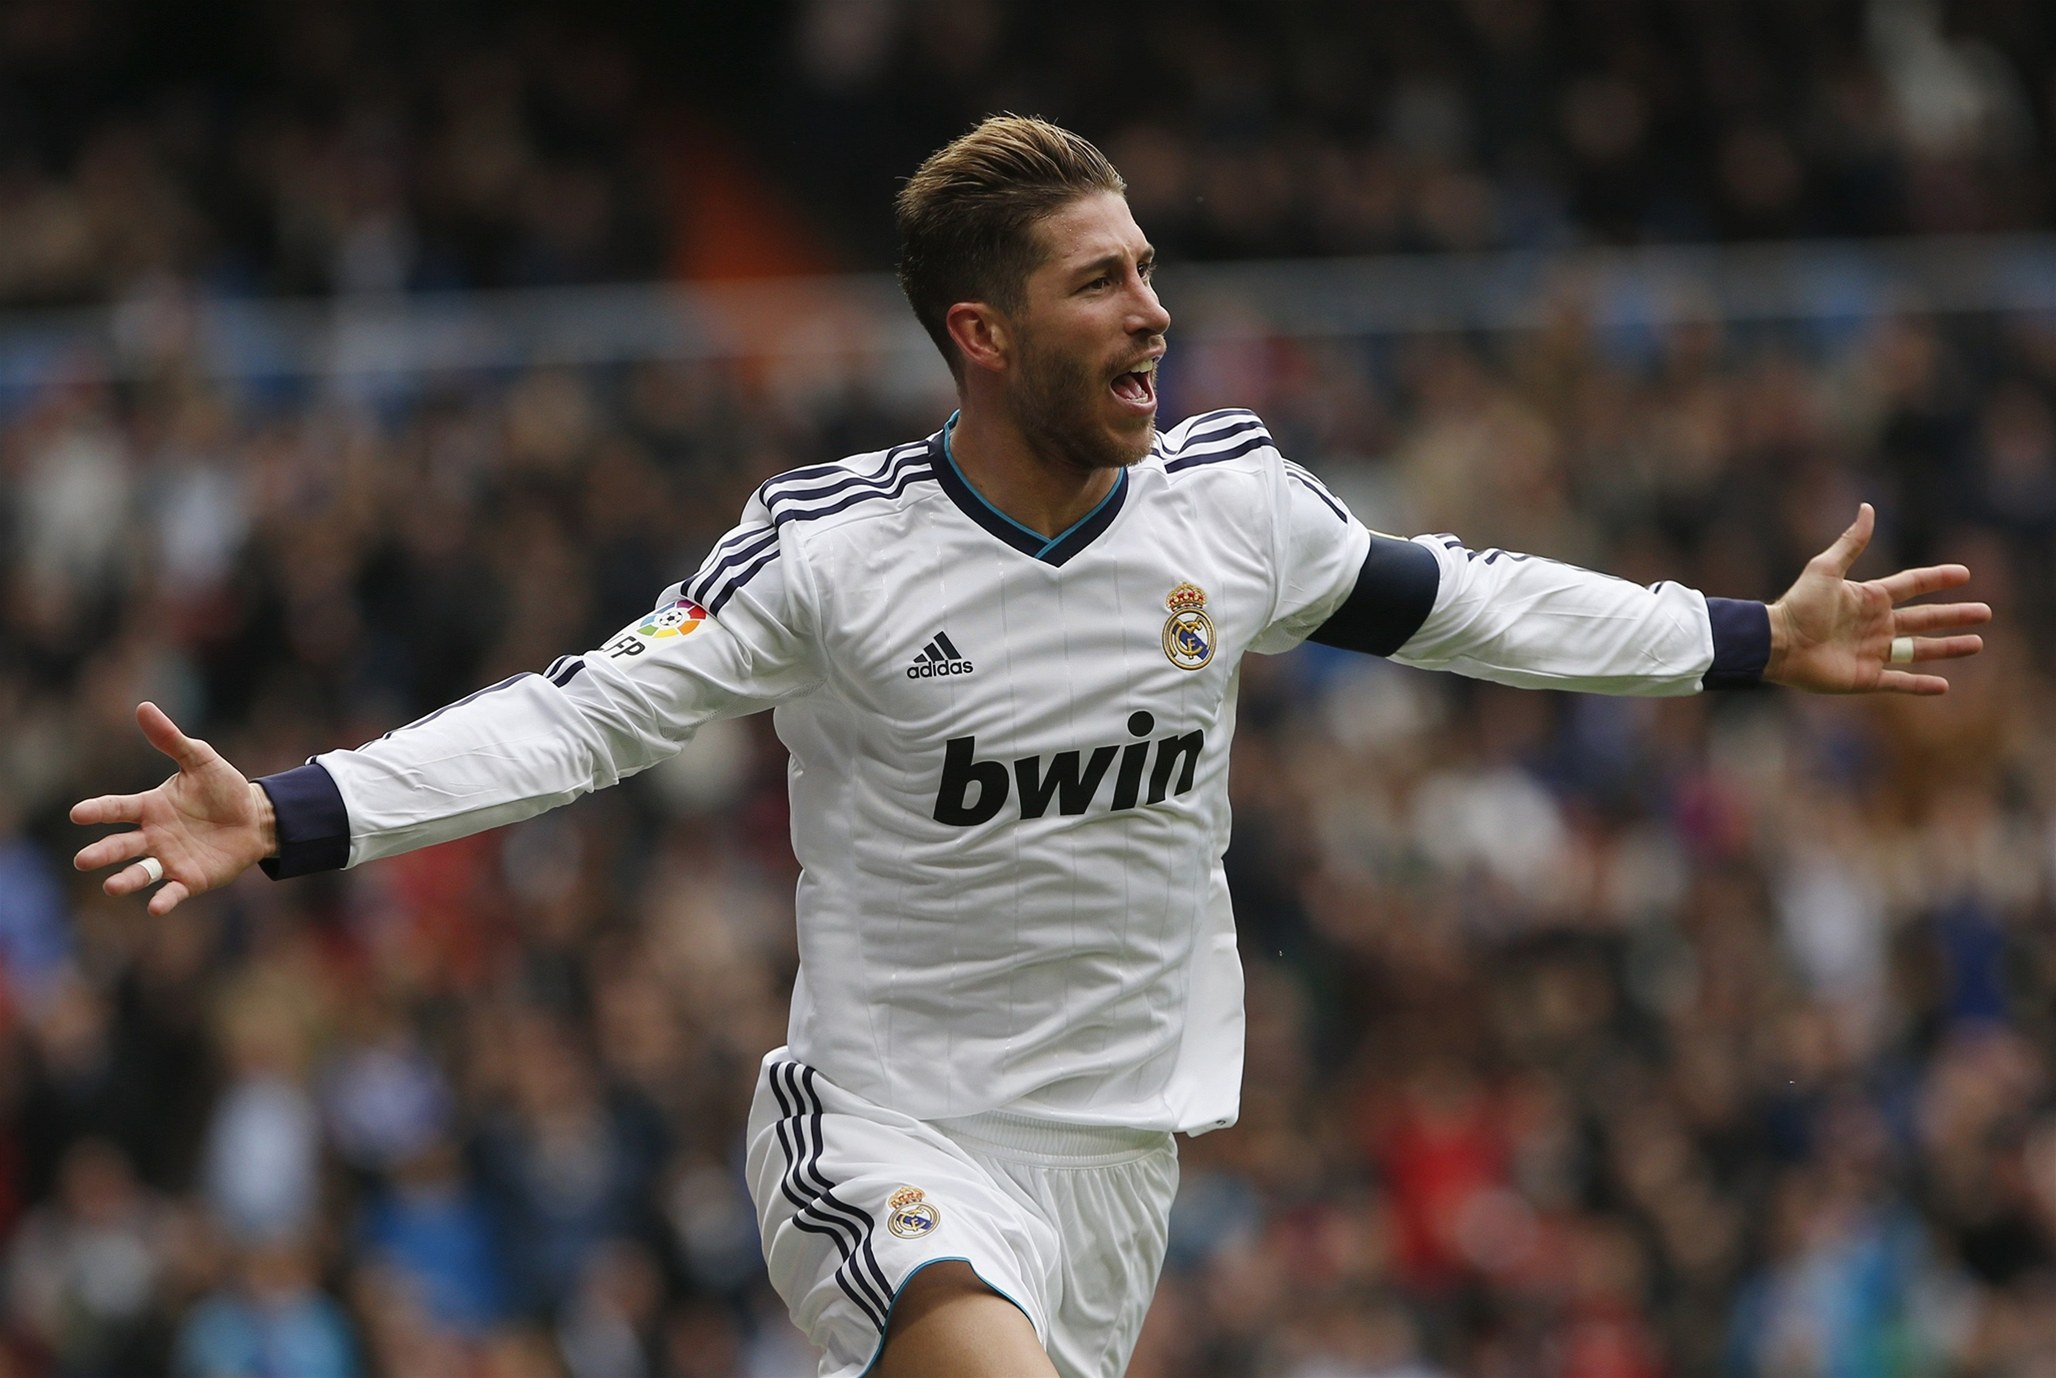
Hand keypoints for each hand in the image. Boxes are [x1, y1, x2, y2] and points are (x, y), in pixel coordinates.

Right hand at [71, 703, 277, 915]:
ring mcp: (169, 859)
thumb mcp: (201, 760)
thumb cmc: (224, 789)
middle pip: (120, 845)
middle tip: (83, 860)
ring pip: (140, 872)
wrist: (257, 818)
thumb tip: (143, 707)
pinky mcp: (189, 879)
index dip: (98, 811)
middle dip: (102, 853)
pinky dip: (163, 900)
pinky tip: (155, 909)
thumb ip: (172, 739)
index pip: (117, 808)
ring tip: (111, 886)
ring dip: (125, 880)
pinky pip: (172, 891)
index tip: (77, 814)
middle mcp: (153, 835)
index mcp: (150, 807)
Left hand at [1765, 504, 1989, 694]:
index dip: (1937, 579)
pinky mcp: (1865, 678)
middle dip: (1955, 615)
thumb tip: (1867, 508)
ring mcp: (1872, 652)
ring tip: (1977, 644)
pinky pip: (1899, 682)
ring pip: (1920, 650)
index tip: (1964, 574)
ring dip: (1948, 648)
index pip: (1912, 585)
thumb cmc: (1799, 605)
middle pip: (1924, 619)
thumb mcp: (1826, 569)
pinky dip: (1921, 685)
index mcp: (1869, 599)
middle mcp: (1875, 625)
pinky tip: (1944, 685)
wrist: (1778, 643)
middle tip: (1986, 612)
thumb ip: (1851, 543)